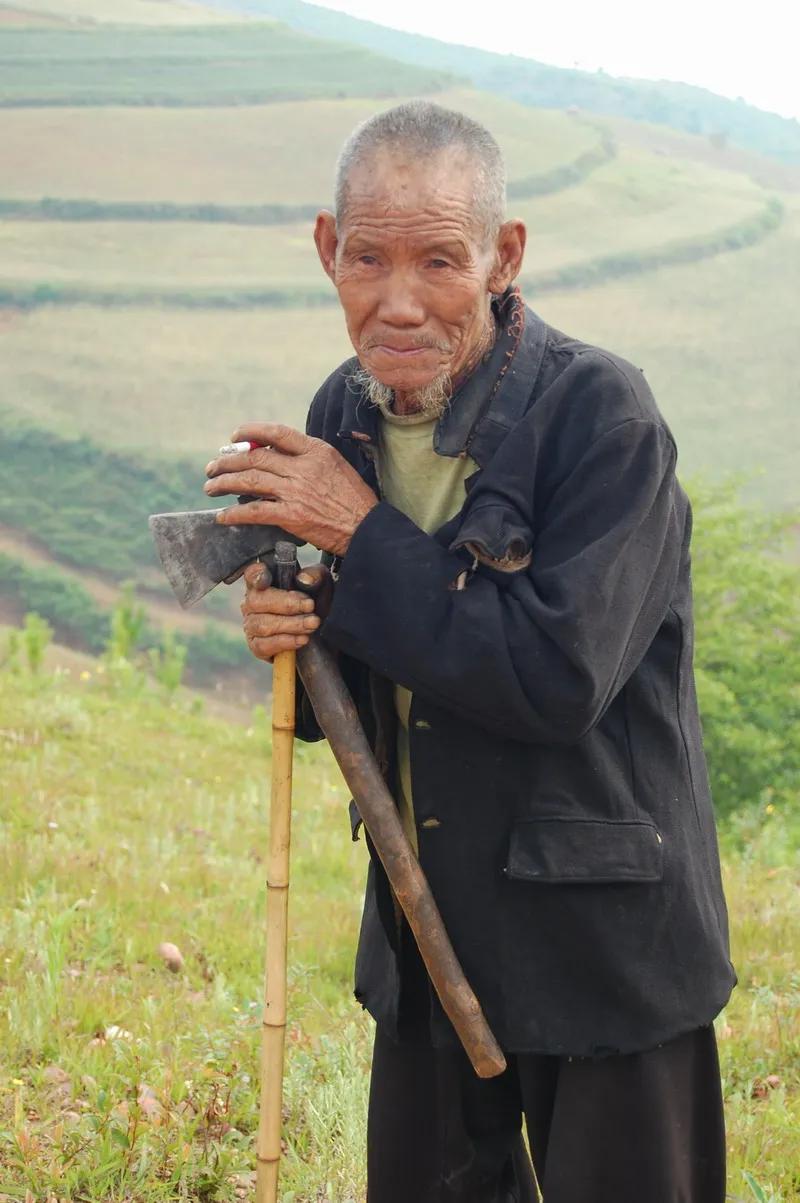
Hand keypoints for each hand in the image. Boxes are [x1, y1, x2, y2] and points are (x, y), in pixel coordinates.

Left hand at [204, 423, 377, 556]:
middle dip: (228, 461)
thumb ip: (309, 458)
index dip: (250, 432)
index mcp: (316, 451)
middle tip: (213, 467)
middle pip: (256, 457)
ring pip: (250, 481)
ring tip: (210, 487)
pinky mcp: (292, 516)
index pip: (276, 433)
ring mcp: (296, 491)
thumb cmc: (354, 500)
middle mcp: (304, 467)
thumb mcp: (336, 466)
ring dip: (224, 483)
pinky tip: (222, 517)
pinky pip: (255, 511)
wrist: (367, 529)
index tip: (234, 437)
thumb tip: (277, 455)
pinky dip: (234, 514)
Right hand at [240, 561, 330, 661]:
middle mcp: (251, 603)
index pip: (251, 574)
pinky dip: (285, 642)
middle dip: (287, 605)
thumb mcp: (320, 585)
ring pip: (263, 625)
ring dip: (291, 625)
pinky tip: (302, 639)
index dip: (255, 575)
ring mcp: (251, 625)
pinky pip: (264, 645)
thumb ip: (315, 576)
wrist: (318, 633)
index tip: (265, 579)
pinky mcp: (256, 646)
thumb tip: (304, 579)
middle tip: (310, 607)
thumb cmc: (311, 604)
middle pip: (257, 601)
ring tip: (312, 624)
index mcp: (263, 582)